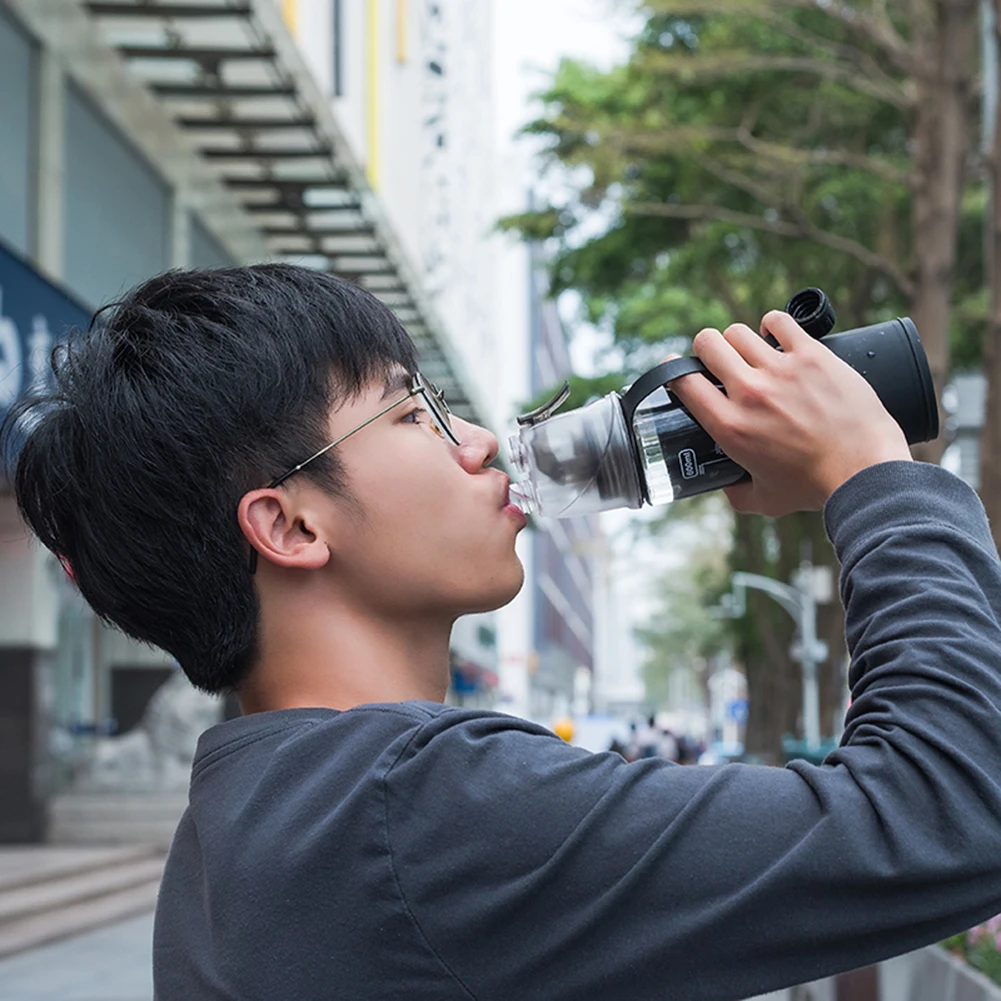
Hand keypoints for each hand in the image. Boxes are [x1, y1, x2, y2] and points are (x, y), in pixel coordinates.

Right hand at [667, 311, 911, 516]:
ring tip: (750, 352)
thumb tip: (726, 484)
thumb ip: (736, 493)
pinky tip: (775, 335)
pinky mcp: (812, 356)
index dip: (674, 370)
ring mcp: (781, 370)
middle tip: (718, 360)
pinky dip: (773, 324)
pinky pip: (780, 322)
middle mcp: (750, 393)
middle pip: (708, 343)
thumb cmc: (815, 488)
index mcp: (730, 427)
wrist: (863, 472)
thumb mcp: (764, 500)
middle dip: (707, 349)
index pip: (683, 381)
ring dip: (739, 340)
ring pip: (739, 331)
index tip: (679, 370)